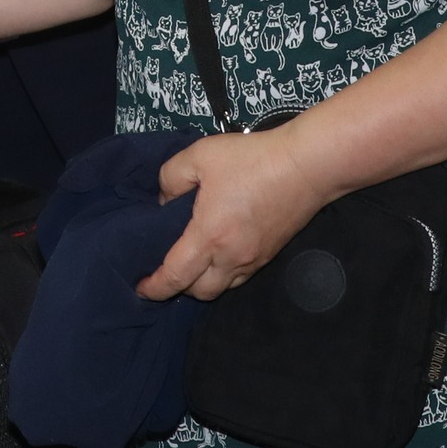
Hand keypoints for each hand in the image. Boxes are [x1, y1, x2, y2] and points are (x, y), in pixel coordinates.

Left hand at [138, 126, 336, 301]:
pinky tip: (219, 251)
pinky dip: (224, 273)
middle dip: (178, 288)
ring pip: (222, 287)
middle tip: (165, 269)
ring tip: (191, 262)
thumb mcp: (200, 156)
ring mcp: (254, 259)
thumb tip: (163, 201)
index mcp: (209, 236)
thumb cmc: (251, 159)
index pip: (176, 276)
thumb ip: (171, 177)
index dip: (155, 287)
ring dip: (202, 282)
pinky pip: (240, 276)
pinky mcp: (269, 254)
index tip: (140, 288)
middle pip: (199, 292)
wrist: (306, 166)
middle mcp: (231, 257)